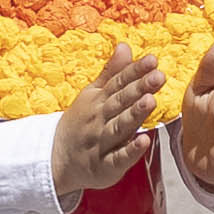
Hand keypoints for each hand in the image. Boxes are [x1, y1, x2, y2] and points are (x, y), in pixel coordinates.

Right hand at [51, 44, 167, 199]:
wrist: (56, 159)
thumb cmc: (82, 123)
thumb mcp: (92, 95)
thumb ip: (112, 73)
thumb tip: (125, 46)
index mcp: (98, 100)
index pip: (118, 83)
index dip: (135, 71)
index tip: (152, 60)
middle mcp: (100, 119)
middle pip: (120, 102)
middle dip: (138, 89)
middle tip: (158, 76)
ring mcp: (101, 143)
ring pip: (119, 127)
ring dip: (134, 115)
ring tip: (150, 101)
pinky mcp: (105, 166)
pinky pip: (118, 158)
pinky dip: (130, 152)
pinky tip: (144, 141)